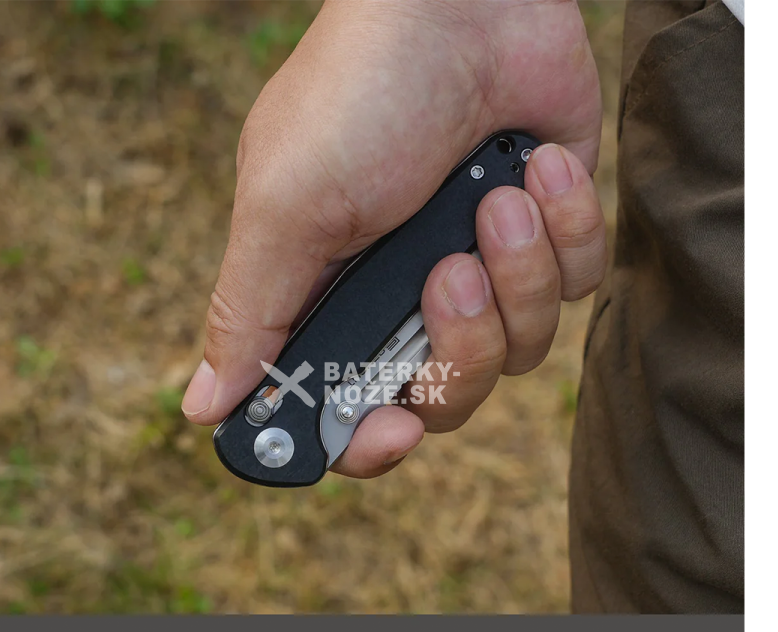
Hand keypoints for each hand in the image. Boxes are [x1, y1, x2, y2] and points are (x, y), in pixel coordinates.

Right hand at [182, 0, 606, 476]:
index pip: (350, 411)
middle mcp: (406, 295)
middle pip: (447, 394)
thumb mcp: (284, 208)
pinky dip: (565, 226)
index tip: (393, 429)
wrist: (465, 1)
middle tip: (451, 268)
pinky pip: (574, 285)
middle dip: (461, 342)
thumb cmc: (359, 96)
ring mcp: (481, 267)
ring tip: (496, 194)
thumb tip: (203, 409)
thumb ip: (251, 314)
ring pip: (520, 348)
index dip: (372, 441)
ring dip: (517, 269)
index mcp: (334, 297)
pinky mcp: (547, 235)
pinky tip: (536, 164)